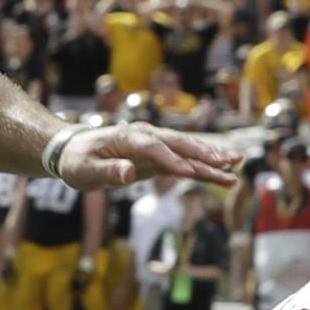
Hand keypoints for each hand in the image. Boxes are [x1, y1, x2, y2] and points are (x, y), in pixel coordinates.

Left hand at [55, 121, 239, 192]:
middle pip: (180, 144)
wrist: (73, 150)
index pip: (154, 149)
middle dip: (205, 153)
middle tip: (231, 161)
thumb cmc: (77, 161)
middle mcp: (146, 136)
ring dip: (211, 156)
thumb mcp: (85, 170)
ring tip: (237, 162)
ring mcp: (154, 144)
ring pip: (187, 150)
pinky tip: (221, 169)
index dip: (171, 160)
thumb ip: (108, 171)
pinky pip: (183, 160)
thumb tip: (128, 173)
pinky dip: (202, 164)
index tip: (190, 172)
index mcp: (129, 137)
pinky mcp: (157, 155)